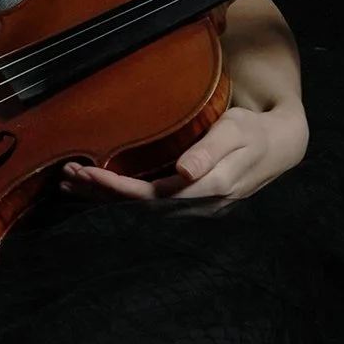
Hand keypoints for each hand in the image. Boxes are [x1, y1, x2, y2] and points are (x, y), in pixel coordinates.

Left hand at [59, 98, 307, 209]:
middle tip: (65, 177)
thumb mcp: (235, 132)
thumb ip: (210, 150)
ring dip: (104, 200)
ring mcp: (195, 211)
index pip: (153, 196)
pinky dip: (119, 199)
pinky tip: (94, 191)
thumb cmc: (253, 131)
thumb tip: (186, 172)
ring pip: (142, 212)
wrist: (278, 147)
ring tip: (69, 185)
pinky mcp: (189, 205)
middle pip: (140, 209)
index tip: (88, 174)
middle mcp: (200, 207)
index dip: (117, 189)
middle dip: (101, 195)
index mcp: (210, 189)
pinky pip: (148, 207)